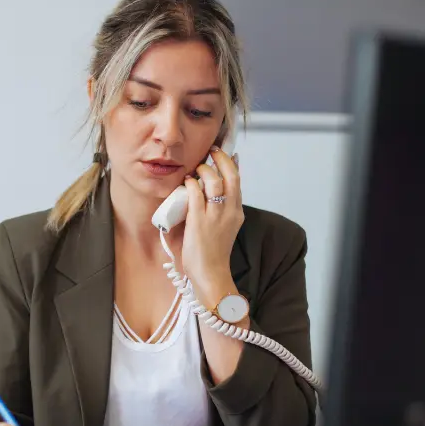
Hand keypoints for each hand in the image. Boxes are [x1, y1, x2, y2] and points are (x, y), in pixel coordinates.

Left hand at [182, 147, 243, 307]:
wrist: (211, 274)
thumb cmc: (213, 254)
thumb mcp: (223, 229)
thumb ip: (219, 211)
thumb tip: (208, 194)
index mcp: (237, 213)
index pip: (238, 182)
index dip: (232, 165)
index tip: (227, 154)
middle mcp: (230, 211)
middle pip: (231, 176)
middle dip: (222, 159)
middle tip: (212, 152)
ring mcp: (215, 215)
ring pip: (214, 181)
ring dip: (204, 170)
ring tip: (196, 169)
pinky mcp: (200, 220)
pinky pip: (195, 193)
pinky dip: (191, 183)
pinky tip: (186, 182)